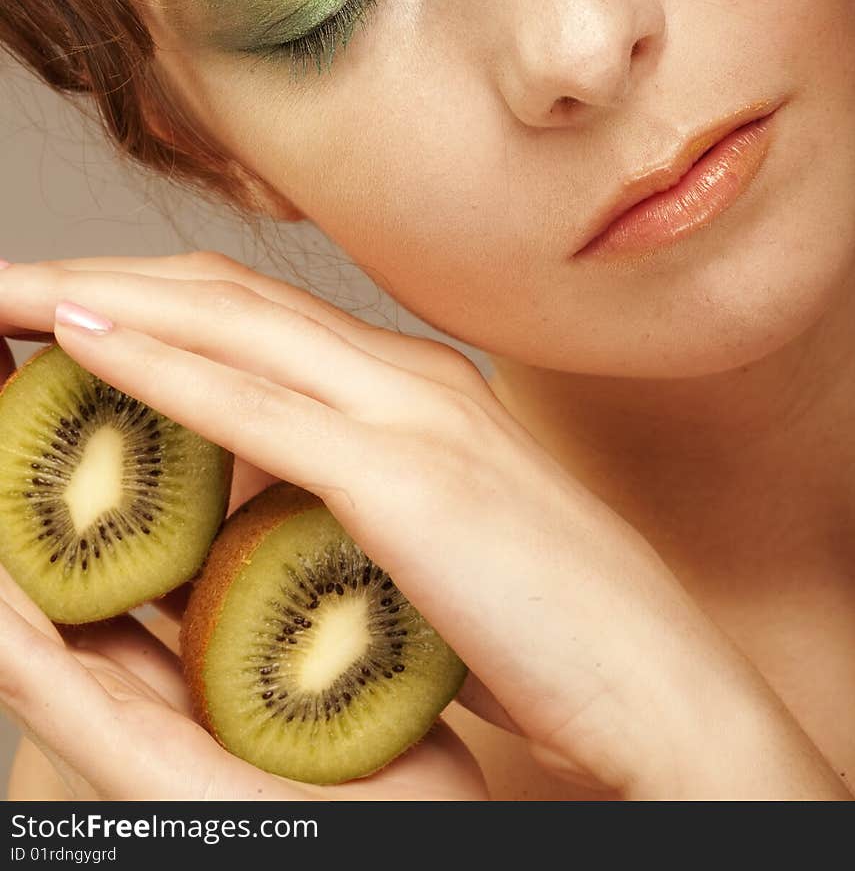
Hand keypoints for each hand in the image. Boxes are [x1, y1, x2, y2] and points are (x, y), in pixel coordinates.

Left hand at [0, 252, 854, 799]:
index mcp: (414, 392)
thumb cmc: (555, 630)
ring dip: (100, 303)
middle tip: (1, 287)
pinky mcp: (412, 478)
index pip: (253, 316)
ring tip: (5, 300)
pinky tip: (77, 343)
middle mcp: (410, 379)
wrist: (667, 693)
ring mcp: (414, 417)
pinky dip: (158, 367)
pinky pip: (257, 407)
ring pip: (228, 329)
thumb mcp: (438, 542)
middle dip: (99, 280)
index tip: (56, 308)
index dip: (148, 302)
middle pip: (222, 298)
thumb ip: (356, 502)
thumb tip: (264, 501)